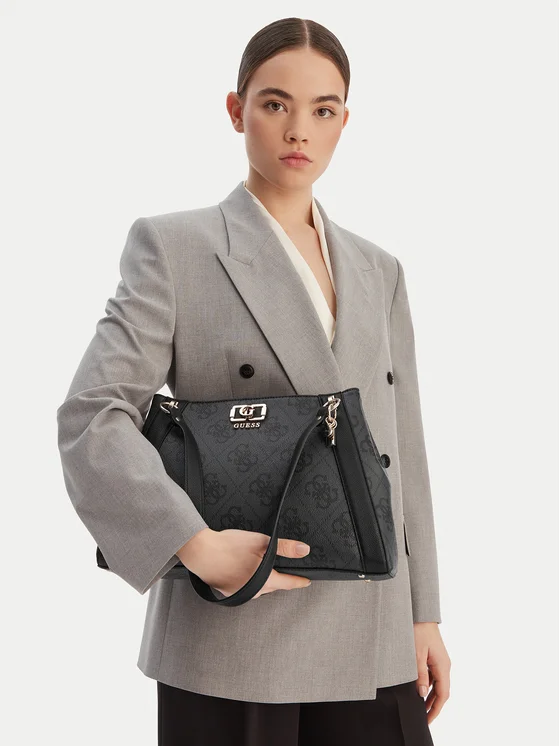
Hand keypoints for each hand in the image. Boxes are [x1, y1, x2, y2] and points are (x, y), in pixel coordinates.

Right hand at [177, 527, 311, 599]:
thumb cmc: (230, 546)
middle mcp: (254, 592)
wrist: (201, 552)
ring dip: (264, 580)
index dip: (299, 581)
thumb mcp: (262, 542)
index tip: (306, 581)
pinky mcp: (227, 592)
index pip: (288, 584)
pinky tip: (245, 570)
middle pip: (273, 586)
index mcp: (265, 581)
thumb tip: (304, 550)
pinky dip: (249, 581)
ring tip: (263, 568)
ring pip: (259, 588)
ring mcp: (240, 594)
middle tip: (284, 570)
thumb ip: (285, 548)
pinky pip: (245, 589)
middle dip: (279, 579)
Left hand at [413, 622, 450, 723]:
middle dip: (433, 706)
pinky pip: (434, 676)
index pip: (443, 694)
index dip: (436, 709)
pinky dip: (428, 687)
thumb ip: (419, 675)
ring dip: (430, 697)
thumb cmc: (418, 631)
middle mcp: (444, 665)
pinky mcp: (435, 658)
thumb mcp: (416, 654)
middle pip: (442, 692)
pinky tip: (419, 691)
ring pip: (438, 685)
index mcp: (443, 666)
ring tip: (421, 709)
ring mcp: (440, 661)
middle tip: (423, 719)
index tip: (427, 720)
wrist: (421, 613)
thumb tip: (421, 693)